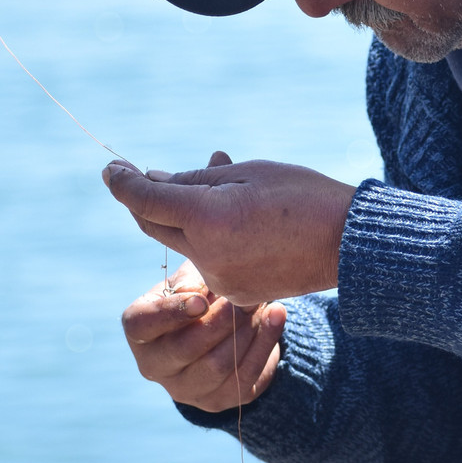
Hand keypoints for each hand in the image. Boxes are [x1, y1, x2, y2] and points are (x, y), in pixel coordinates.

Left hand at [103, 151, 355, 305]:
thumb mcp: (247, 173)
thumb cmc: (302, 196)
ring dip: (183, 220)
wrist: (350, 244)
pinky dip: (209, 240)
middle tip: (138, 176)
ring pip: (181, 244)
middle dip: (144, 201)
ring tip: (214, 195)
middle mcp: (206, 254)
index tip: (112, 169)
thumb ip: (195, 179)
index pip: (145, 199)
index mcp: (207, 216)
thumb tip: (154, 179)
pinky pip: (208, 263)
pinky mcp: (235, 293)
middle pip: (154, 226)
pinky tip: (236, 223)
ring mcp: (220, 279)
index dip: (123, 182)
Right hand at [121, 260, 286, 412]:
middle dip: (221, 320)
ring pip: (219, 365)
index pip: (144, 324)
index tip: (201, 300)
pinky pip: (246, 375)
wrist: (218, 329)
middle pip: (186, 348)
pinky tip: (277, 316)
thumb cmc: (197, 295)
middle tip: (245, 298)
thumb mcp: (190, 279)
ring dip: (245, 331)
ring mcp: (185, 389)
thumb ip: (191, 280)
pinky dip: (266, 342)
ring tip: (262, 304)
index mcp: (141, 332)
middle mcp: (155, 366)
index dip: (172, 312)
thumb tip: (198, 293)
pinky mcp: (218, 400)